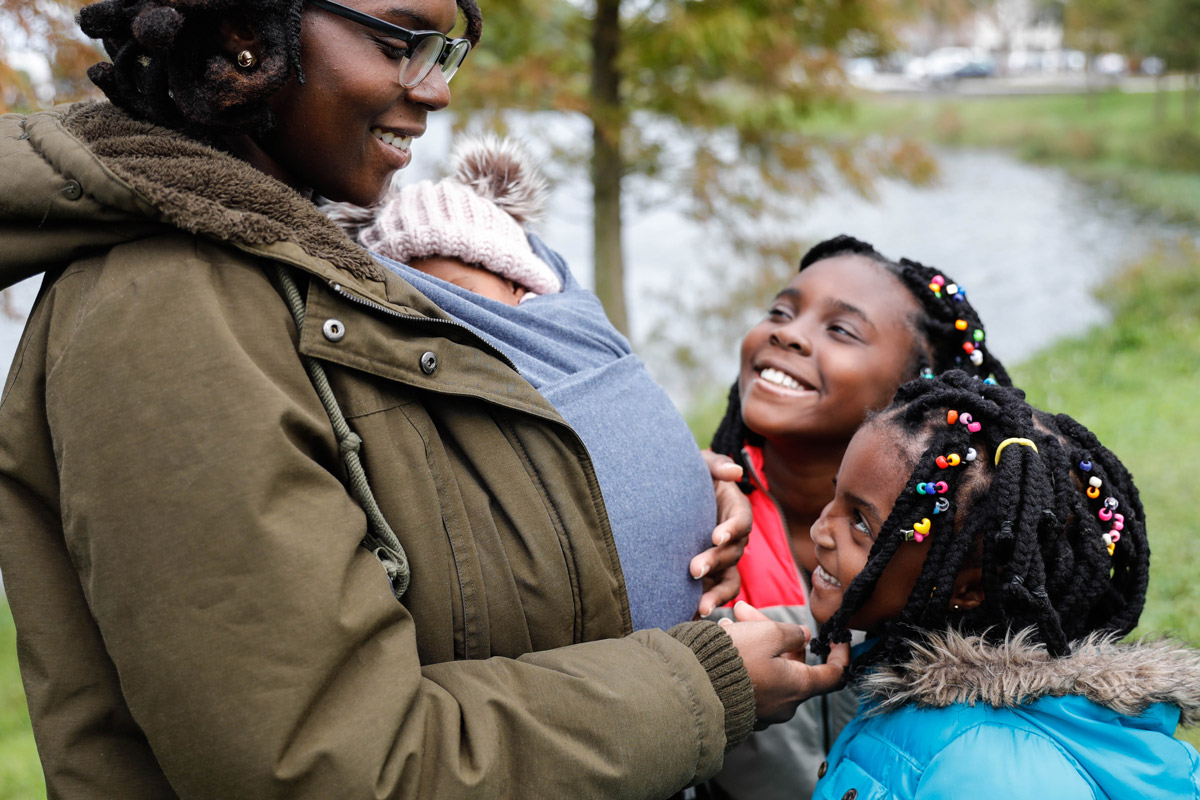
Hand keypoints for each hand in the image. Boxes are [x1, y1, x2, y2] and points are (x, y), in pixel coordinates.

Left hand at [691, 450, 751, 617]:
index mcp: (735, 510)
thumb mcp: (701, 464)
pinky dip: (706, 605)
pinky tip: (690, 617)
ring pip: (729, 580)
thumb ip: (716, 463)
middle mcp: (733, 538)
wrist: (672, 497)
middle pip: (732, 553)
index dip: (732, 528)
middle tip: (694, 570)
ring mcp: (724, 560)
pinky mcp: (710, 577)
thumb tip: (733, 471)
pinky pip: (714, 594)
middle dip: (715, 562)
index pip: (741, 520)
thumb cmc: (690, 477)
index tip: (716, 535)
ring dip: (716, 594)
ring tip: (699, 607)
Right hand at [719, 601, 849, 724]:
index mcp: (798, 687)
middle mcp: (784, 703)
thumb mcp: (767, 634)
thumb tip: (802, 636)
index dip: (840, 654)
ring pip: (769, 667)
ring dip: (755, 641)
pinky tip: (726, 639)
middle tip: (749, 611)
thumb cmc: (734, 660)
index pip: (834, 675)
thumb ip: (791, 633)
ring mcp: (763, 709)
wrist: (693, 688)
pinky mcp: (743, 709)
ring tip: (730, 621)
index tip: (838, 638)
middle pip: (793, 663)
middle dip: (776, 633)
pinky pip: (753, 679)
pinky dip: (745, 658)